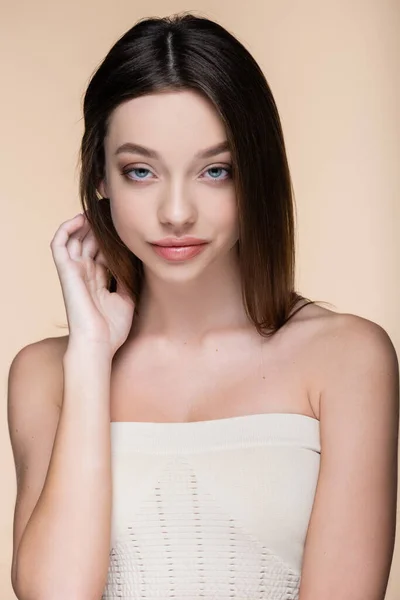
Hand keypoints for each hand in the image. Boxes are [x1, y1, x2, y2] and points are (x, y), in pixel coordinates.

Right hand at [50, 213, 134, 355]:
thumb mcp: (127, 298)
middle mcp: (85, 274)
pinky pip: (59, 244)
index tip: (125, 224)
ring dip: (84, 224)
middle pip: (89, 242)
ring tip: (97, 211)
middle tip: (112, 211)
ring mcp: (74, 272)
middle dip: (99, 227)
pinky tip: (79, 219)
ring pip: (75, 239)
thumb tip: (138, 261)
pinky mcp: (65, 272)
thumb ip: (129, 279)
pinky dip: (66, 229)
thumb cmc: (112, 329)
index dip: (111, 237)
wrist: (98, 343)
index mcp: (98, 280)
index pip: (102, 252)